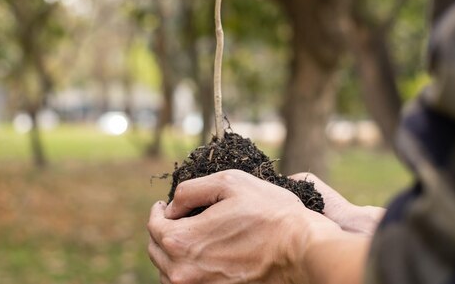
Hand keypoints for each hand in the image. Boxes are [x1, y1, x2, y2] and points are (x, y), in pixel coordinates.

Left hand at [147, 169, 368, 283]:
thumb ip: (189, 191)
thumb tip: (171, 207)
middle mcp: (184, 272)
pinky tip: (201, 255)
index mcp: (182, 241)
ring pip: (168, 272)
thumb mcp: (228, 182)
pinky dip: (186, 269)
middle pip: (156, 251)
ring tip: (187, 236)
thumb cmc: (269, 212)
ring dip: (171, 253)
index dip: (158, 211)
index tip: (166, 204)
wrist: (301, 249)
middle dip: (162, 230)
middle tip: (175, 218)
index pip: (153, 226)